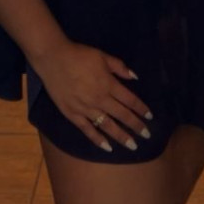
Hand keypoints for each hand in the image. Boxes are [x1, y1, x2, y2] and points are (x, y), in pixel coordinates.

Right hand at [32, 40, 153, 152]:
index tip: (150, 117)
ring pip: (107, 126)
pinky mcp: (72, 114)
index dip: (141, 109)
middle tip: (147, 135)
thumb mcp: (103, 56)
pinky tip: (107, 147)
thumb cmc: (80, 55)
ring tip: (132, 146)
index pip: (130, 100)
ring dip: (121, 136)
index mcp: (109, 85)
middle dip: (136, 126)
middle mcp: (100, 99)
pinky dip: (98, 140)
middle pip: (122, 115)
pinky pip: (87, 130)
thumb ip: (120, 67)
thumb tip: (134, 77)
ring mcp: (86, 109)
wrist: (54, 59)